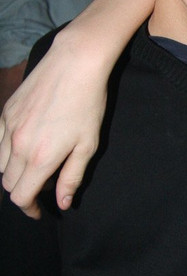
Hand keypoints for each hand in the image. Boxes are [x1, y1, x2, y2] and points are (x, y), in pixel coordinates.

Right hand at [0, 31, 105, 217]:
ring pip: (0, 164)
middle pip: (8, 184)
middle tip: (43, 187)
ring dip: (14, 173)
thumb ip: (72, 177)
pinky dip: (5, 152)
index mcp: (40, 158)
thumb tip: (62, 203)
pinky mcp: (5, 112)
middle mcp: (18, 145)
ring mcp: (8, 127)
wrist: (74, 64)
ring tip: (34, 167)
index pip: (21, 196)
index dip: (29, 209)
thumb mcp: (88, 145)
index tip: (40, 211)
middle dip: (23, 192)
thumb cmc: (88, 104)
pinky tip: (23, 146)